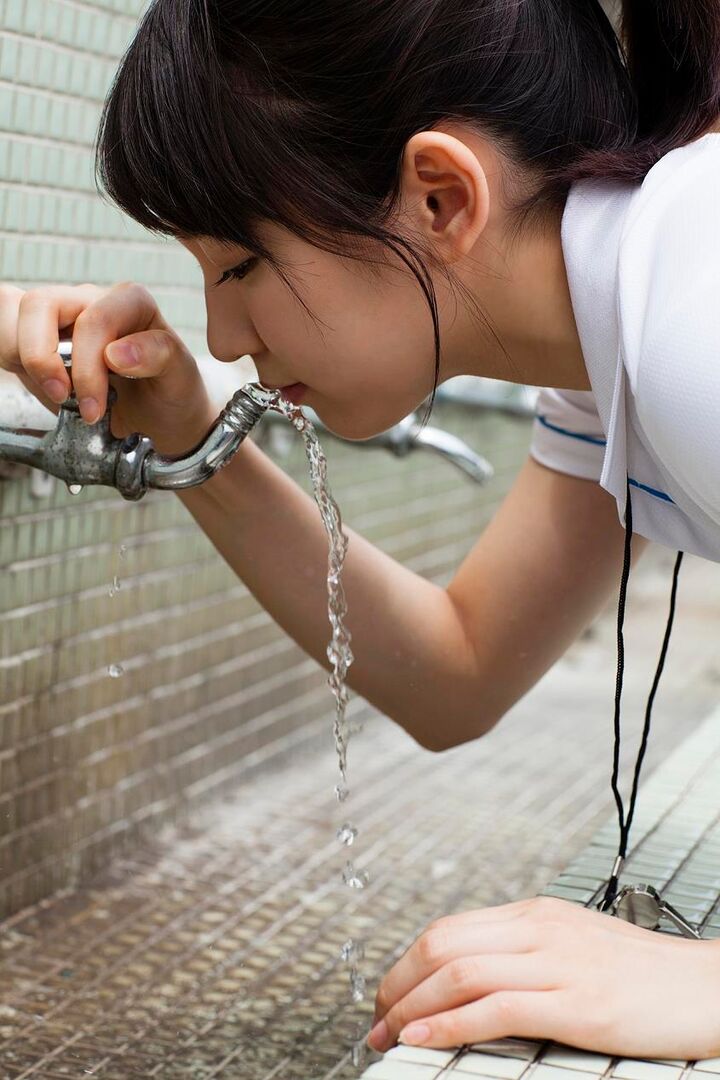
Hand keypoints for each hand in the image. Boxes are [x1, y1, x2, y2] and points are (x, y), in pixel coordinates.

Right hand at [0, 281, 214, 453]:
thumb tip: (117, 353)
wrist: (162, 420)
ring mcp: (61, 318)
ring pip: (14, 311)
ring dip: (21, 354)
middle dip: (43, 357)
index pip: (92, 319)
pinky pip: (6, 331)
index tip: (93, 408)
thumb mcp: (181, 377)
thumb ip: (159, 356)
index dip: (86, 367)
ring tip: (51, 393)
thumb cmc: (171, 393)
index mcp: (130, 303)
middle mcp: (91, 301)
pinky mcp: (39, 339)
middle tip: (62, 398)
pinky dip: (10, 354)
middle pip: (41, 304)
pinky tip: (38, 382)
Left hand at [369, 895, 719, 1059]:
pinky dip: (449, 1024)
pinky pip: (496, 1008)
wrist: (707, 988)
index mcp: (536, 914)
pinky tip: (422, 1038)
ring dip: (411, 1005)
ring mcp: (558, 964)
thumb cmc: (644, 975)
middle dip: (398, 982)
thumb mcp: (575, 947)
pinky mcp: (578, 1004)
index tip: (389, 994)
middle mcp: (540, 930)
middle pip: (444, 943)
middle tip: (378, 1018)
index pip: (451, 928)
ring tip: (389, 1034)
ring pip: (460, 972)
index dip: (407, 962)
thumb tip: (473, 976)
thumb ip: (527, 953)